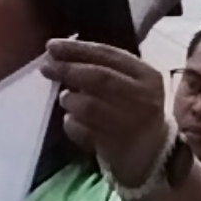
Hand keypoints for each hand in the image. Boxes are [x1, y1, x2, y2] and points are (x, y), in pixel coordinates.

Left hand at [44, 37, 174, 186]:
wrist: (153, 153)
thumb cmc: (135, 110)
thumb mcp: (131, 83)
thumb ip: (103, 67)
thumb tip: (60, 55)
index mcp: (147, 76)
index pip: (109, 55)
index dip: (77, 49)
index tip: (51, 46)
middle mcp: (143, 98)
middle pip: (99, 78)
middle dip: (68, 70)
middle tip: (47, 68)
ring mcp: (130, 124)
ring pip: (89, 106)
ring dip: (70, 100)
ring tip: (65, 99)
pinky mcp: (117, 147)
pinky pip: (84, 131)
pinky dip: (71, 124)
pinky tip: (71, 120)